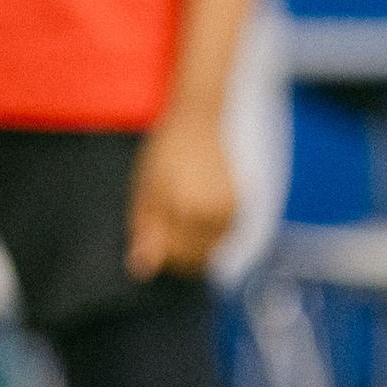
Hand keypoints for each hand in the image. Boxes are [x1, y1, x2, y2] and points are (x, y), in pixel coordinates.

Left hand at [125, 111, 236, 280]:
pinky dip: (210, 233)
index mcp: (189, 210)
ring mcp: (234, 210)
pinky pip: (225, 234)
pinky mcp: (244, 204)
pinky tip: (198, 212)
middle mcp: (217, 214)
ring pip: (213, 248)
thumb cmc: (168, 150)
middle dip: (178, 251)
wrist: (203, 117)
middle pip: (197, 257)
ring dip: (196, 243)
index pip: (174, 256)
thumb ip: (146, 230)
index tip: (152, 233)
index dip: (159, 251)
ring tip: (181, 215)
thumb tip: (142, 269)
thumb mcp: (146, 188)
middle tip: (165, 225)